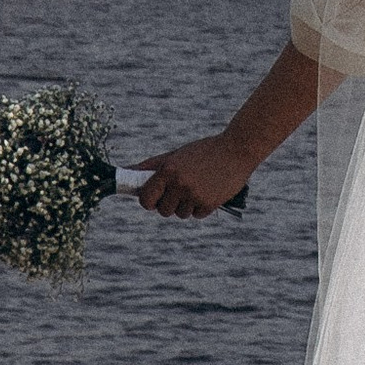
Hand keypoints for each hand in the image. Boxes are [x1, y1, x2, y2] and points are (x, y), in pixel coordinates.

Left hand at [136, 134, 253, 218]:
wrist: (238, 148)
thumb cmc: (204, 151)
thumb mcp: (176, 155)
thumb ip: (151, 166)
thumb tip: (125, 170)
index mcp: (168, 170)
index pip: (146, 199)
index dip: (148, 201)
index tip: (154, 199)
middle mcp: (180, 184)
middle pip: (163, 211)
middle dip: (169, 204)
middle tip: (180, 190)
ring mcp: (195, 195)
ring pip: (180, 214)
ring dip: (186, 206)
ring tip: (198, 188)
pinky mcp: (210, 203)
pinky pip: (197, 215)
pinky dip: (201, 207)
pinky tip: (209, 191)